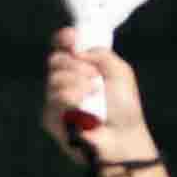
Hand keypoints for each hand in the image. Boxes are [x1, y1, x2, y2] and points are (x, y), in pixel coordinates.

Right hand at [44, 36, 156, 169]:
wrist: (123, 137)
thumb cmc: (124, 108)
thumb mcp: (120, 72)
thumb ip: (102, 54)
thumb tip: (80, 51)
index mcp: (81, 68)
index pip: (63, 47)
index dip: (64, 39)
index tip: (72, 38)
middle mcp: (66, 82)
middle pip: (55, 60)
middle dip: (76, 65)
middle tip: (94, 77)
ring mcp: (57, 100)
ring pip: (54, 79)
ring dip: (77, 84)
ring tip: (94, 95)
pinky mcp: (51, 118)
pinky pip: (53, 100)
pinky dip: (70, 100)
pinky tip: (83, 109)